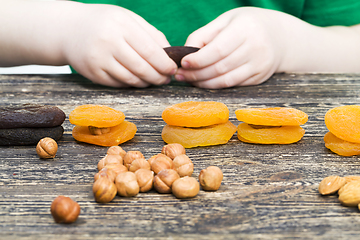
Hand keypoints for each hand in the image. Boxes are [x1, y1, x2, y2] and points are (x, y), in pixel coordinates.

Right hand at [62, 4, 176, 86]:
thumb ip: (151, 34)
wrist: (69, 29)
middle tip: (165, 79)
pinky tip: (136, 80)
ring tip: (153, 80)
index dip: (164, 64)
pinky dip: (131, 84)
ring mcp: (98, 59)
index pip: (150, 50)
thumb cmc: (105, 23)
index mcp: (121, 25)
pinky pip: (118, 84)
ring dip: (146, 83)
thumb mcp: (128, 19)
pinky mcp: (93, 73)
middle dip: (158, 77)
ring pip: (130, 79)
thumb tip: (170, 54)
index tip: (172, 69)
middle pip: (142, 68)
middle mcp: (108, 42)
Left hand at [174, 7, 290, 88]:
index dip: (198, 60)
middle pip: (220, 67)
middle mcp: (256, 48)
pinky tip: (205, 83)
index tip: (183, 63)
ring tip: (190, 80)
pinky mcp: (260, 78)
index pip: (218, 50)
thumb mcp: (227, 20)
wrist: (280, 36)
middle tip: (181, 75)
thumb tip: (185, 52)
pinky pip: (234, 85)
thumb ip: (204, 34)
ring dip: (204, 83)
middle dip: (197, 74)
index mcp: (246, 29)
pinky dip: (216, 86)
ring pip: (226, 80)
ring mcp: (260, 65)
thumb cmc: (247, 25)